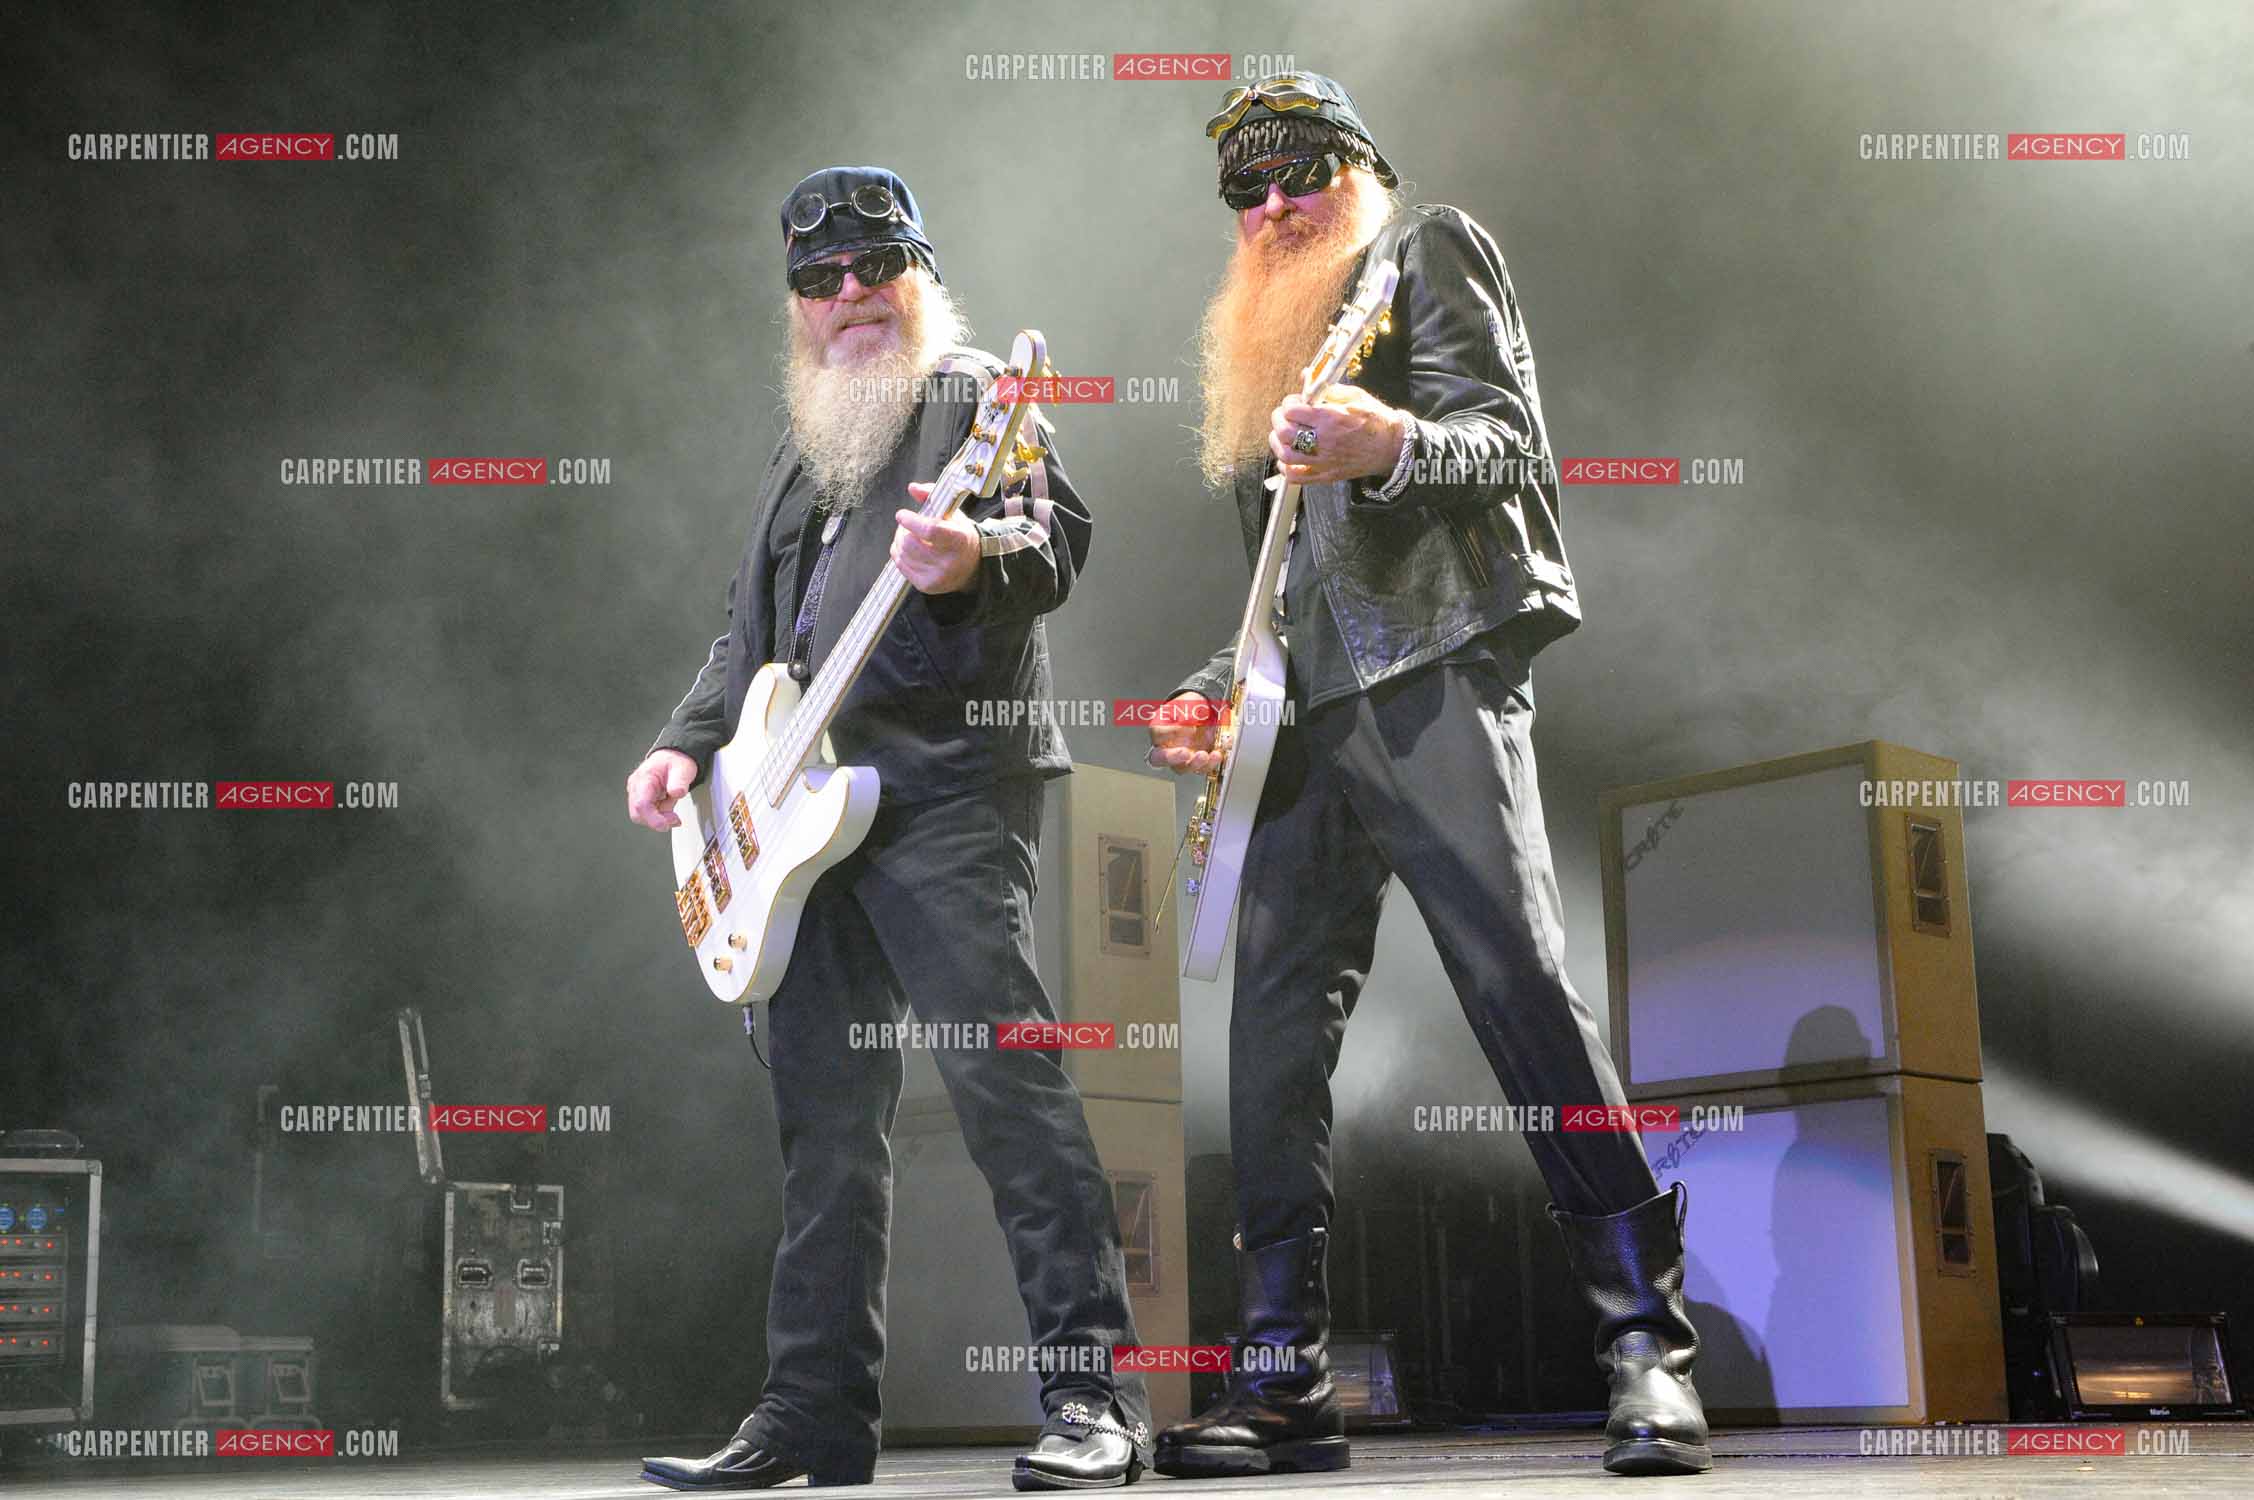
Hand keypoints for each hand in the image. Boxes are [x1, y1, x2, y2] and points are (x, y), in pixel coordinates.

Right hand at [626, 748, 698, 829]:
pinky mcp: (641, 798)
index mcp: (644, 778)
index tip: (666, 824)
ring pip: (643, 816)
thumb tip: (676, 792)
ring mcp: (637, 793)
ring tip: (671, 802)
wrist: (673, 757)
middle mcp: (636, 787)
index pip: (641, 804)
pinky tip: (667, 803)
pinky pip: (648, 813)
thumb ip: (680, 782)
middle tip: (674, 818)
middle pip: (638, 814)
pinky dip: (659, 814)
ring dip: (659, 816)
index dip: (653, 819)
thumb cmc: (675, 761)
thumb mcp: (683, 769)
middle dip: (657, 820)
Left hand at [893, 483, 980, 593]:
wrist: (972, 566)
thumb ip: (932, 496)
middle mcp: (950, 562)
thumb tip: (912, 488)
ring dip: (899, 541)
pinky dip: (898, 554)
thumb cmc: (958, 534)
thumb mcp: (952, 513)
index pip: (930, 530)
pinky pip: (901, 566)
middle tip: (905, 524)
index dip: (911, 521)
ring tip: (906, 535)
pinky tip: (905, 548)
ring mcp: (938, 577)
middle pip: (911, 543)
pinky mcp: (927, 586)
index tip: (902, 514)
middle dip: (902, 530)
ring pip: (903, 554)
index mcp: (959, 540)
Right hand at [1148, 693, 1224, 775]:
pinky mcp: (1197, 762)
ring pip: (1181, 768)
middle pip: (1159, 759)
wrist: (1206, 712)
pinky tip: (1217, 754)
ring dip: (1194, 764)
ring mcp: (1181, 757)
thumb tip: (1188, 719)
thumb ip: (1188, 709)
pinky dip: (1210, 763)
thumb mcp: (1190, 701)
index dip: (1171, 731)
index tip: (1186, 724)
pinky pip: (1201, 768)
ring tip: (1205, 755)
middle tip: (1185, 753)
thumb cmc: (1191, 707)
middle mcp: (1166, 746)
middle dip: (1172, 758)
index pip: (1158, 733)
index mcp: (1160, 728)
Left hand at [1269, 383, 1406, 486]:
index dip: (1289, 404)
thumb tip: (1306, 375)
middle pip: (1285, 432)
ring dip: (1277, 443)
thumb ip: (1328, 388)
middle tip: (1282, 417)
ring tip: (1280, 435)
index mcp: (1331, 418)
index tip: (1294, 403)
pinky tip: (1287, 459)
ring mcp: (1324, 461)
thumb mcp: (1356, 396)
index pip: (1293, 410)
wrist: (1392, 447)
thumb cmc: (1376, 420)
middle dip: (1278, 420)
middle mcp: (1325, 440)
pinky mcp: (1326, 475)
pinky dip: (1285, 468)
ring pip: (1286, 454)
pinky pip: (1296, 477)